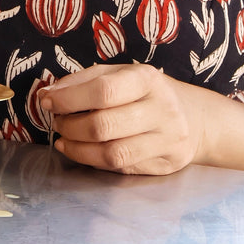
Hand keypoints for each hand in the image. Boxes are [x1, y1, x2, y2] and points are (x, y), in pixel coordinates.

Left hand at [41, 63, 205, 174]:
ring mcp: (167, 140)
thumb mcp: (121, 75)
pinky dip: (94, 161)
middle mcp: (162, 109)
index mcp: (148, 79)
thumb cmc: (148, 93)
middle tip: (57, 122)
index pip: (103, 91)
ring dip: (78, 149)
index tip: (47, 101)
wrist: (196, 119)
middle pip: (104, 126)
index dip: (69, 99)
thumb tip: (48, 94)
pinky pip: (122, 168)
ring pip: (113, 154)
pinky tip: (83, 152)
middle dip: (70, 126)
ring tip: (65, 140)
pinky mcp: (166, 164)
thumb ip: (84, 81)